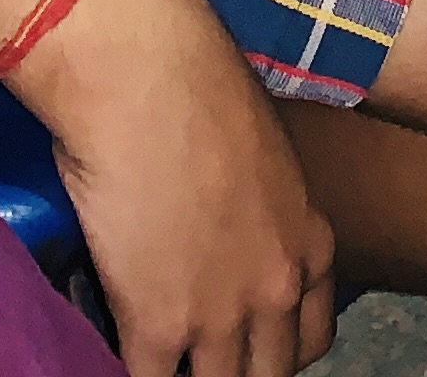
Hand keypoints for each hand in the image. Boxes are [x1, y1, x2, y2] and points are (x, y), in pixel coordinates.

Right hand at [20, 0, 337, 376]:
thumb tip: (219, 219)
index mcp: (308, 239)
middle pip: (269, 372)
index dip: (277, 350)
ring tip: (162, 360)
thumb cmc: (196, 86)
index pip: (314, 336)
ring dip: (187, 376)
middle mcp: (277, 286)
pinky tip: (112, 359)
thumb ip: (253, 207)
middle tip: (201, 357)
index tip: (248, 347)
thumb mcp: (258, 155)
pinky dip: (130, 375)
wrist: (150, 78)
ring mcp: (222, 314)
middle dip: (237, 371)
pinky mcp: (160, 325)